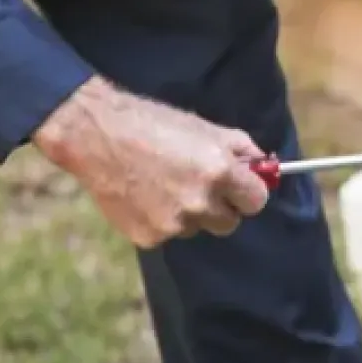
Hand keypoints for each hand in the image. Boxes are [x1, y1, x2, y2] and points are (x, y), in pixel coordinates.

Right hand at [33, 77, 270, 248]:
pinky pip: (169, 234)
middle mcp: (200, 201)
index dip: (248, 194)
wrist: (97, 136)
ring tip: (165, 185)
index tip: (240, 188)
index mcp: (220, 172)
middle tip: (201, 185)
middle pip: (230, 222)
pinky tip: (146, 196)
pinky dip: (162, 220)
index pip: (257, 202)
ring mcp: (173, 223)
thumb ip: (241, 150)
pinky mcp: (148, 237)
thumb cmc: (155, 124)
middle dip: (222, 206)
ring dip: (190, 213)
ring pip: (197, 228)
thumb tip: (264, 167)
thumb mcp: (206, 128)